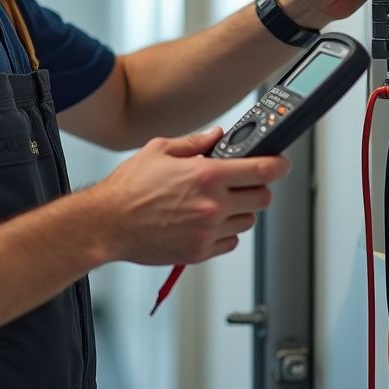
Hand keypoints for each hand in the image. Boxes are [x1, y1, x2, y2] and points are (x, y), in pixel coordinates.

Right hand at [91, 127, 290, 265]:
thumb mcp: (160, 150)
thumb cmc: (128, 189)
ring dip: (239, 210)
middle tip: (241, 183)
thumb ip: (196, 143)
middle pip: (263, 198)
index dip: (279, 165)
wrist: (107, 224)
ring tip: (215, 203)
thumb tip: (217, 136)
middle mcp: (212, 205)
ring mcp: (208, 231)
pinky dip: (224, 232)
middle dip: (256, 188)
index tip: (281, 164)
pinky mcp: (200, 252)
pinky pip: (230, 242)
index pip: (263, 170)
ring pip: (248, 221)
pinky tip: (203, 222)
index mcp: (206, 175)